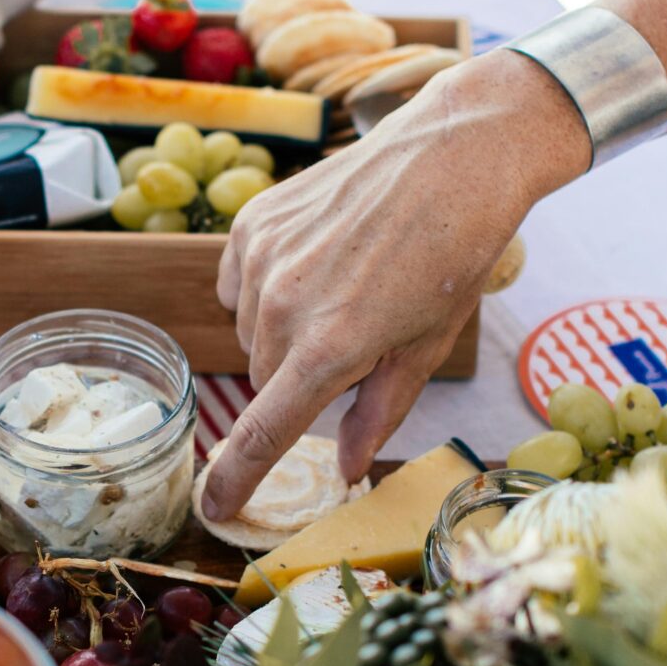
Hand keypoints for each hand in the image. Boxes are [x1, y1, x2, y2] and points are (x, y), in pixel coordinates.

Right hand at [199, 53, 587, 521]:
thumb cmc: (453, 255)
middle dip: (302, 376)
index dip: (235, 477)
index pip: (264, 432)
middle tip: (360, 336)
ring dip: (288, 330)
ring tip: (347, 286)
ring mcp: (262, 260)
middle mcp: (283, 307)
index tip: (213, 509)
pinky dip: (270, 287)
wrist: (452, 156)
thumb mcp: (425, 346)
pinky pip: (241, 284)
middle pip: (267, 379)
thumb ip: (378, 411)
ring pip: (254, 333)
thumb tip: (347, 468)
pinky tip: (319, 260)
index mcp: (330, 350)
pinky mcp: (253, 223)